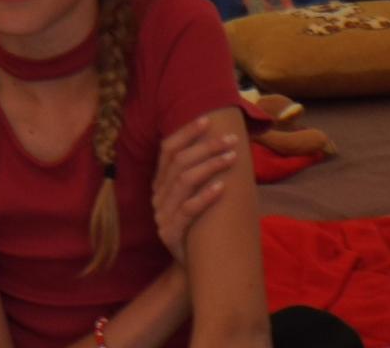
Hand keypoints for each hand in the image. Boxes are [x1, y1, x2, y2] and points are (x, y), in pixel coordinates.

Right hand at [153, 115, 238, 263]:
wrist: (194, 268)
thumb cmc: (200, 226)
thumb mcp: (194, 196)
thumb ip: (198, 174)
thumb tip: (222, 143)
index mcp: (160, 183)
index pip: (168, 150)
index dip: (185, 133)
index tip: (206, 119)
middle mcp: (158, 196)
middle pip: (179, 163)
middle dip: (206, 147)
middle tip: (230, 140)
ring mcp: (163, 215)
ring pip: (184, 182)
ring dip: (210, 166)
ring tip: (231, 157)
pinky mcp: (172, 234)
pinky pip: (188, 211)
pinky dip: (205, 197)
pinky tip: (222, 187)